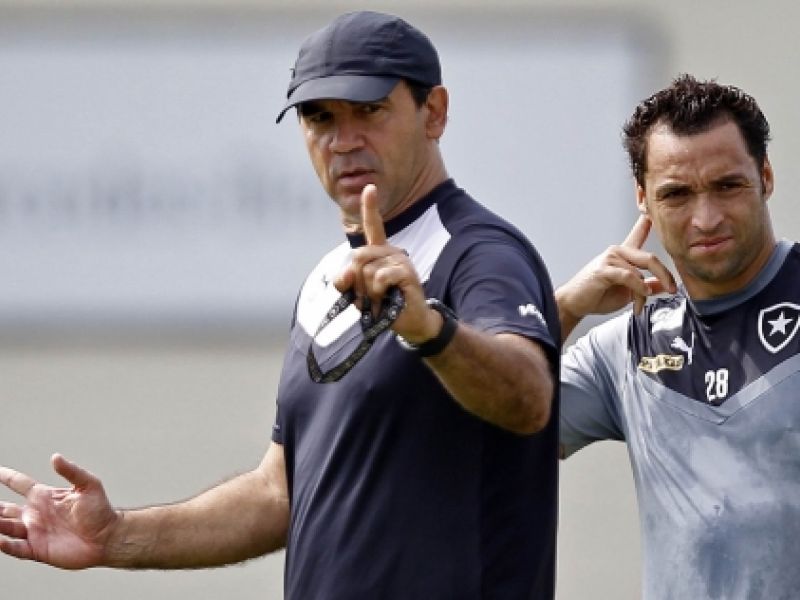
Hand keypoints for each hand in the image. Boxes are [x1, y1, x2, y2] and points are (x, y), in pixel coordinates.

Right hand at [0, 454, 118, 568]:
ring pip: (6, 528)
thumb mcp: (88, 485)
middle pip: (5, 509)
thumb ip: (71, 471)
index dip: (6, 476)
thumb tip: (55, 457)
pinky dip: (4, 545)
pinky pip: (16, 548)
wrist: (107, 537)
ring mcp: (35, 532)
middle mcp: (36, 514)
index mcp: (45, 497)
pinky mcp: (37, 549)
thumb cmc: (100, 511)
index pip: (19, 484)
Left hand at [334, 184, 441, 344]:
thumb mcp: (358, 293)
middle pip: (357, 256)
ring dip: (367, 291)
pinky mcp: (406, 272)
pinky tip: (389, 298)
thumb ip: (346, 281)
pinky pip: (379, 278)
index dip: (371, 208)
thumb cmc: (384, 305)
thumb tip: (345, 275)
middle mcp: (392, 252)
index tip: (370, 188)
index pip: (374, 227)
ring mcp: (400, 260)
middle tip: (367, 297)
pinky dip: (377, 293)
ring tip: (380, 300)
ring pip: (367, 270)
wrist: (410, 322)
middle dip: (355, 282)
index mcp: (380, 253)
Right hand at [556, 216, 676, 336]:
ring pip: (640, 273)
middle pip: (650, 258)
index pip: (638, 233)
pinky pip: (629, 276)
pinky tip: (639, 296)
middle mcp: (617, 252)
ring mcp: (610, 258)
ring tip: (638, 305)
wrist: (575, 304)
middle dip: (665, 275)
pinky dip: (638, 287)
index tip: (654, 210)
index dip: (647, 221)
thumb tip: (663, 286)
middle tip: (673, 289)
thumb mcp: (628, 293)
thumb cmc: (597, 295)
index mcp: (624, 255)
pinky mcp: (604, 269)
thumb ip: (646, 286)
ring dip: (643, 293)